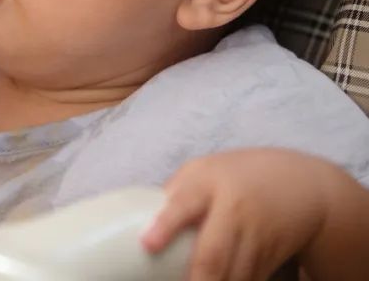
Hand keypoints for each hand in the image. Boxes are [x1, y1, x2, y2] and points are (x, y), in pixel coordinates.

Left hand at [141, 149, 331, 280]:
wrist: (300, 184)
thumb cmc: (236, 176)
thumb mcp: (203, 170)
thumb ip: (174, 193)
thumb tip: (139, 220)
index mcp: (209, 184)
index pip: (184, 203)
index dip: (165, 225)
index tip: (148, 244)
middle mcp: (234, 212)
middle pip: (213, 254)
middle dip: (196, 279)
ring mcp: (255, 239)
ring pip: (233, 277)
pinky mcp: (269, 260)